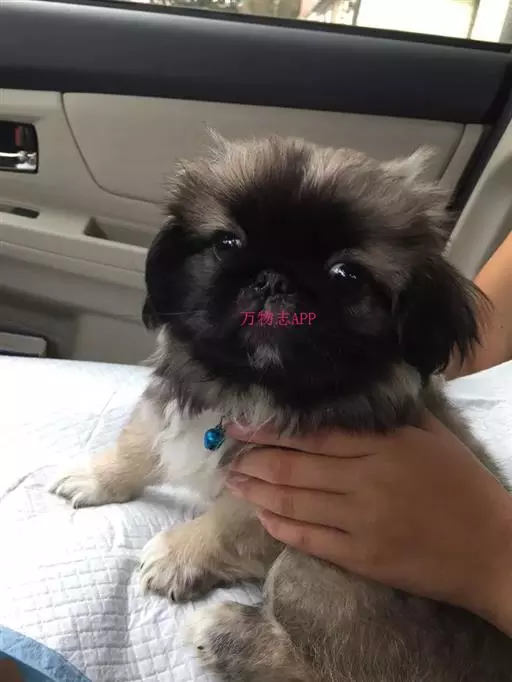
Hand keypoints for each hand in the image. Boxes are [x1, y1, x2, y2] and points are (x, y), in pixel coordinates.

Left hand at [225, 416, 511, 634]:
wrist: (492, 549)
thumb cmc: (463, 486)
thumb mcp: (434, 437)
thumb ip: (392, 416)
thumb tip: (353, 395)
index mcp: (384, 447)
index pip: (313, 435)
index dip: (271, 429)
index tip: (240, 424)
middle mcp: (366, 481)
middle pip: (295, 466)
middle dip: (255, 459)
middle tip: (227, 454)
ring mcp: (361, 522)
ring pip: (295, 502)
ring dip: (259, 491)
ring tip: (234, 481)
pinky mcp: (361, 557)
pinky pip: (310, 539)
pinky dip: (281, 526)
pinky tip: (263, 515)